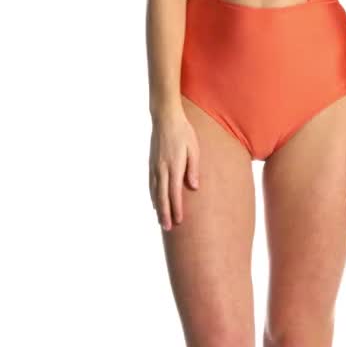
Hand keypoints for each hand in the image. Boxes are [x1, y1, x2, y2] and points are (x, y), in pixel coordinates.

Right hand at [149, 105, 199, 230]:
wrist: (165, 118)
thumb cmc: (184, 132)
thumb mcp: (194, 149)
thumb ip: (193, 169)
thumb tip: (193, 187)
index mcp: (174, 166)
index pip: (175, 193)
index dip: (177, 208)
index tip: (179, 221)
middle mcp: (162, 169)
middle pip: (162, 196)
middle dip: (165, 214)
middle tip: (167, 228)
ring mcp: (154, 167)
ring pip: (154, 192)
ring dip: (158, 208)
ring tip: (161, 221)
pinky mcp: (151, 164)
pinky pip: (151, 184)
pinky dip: (153, 196)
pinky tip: (155, 203)